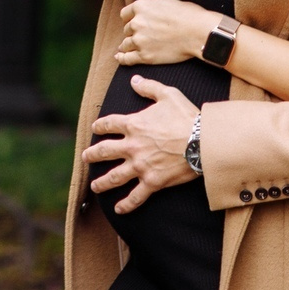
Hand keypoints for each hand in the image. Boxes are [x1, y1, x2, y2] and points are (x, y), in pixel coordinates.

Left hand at [82, 77, 200, 214]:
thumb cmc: (187, 117)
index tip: (95, 127)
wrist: (203, 142)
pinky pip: (136, 196)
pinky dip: (127, 204)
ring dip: (102, 182)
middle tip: (85, 157)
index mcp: (133, 125)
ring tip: (94, 186)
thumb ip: (149, 87)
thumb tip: (134, 80)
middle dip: (92, 155)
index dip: (100, 125)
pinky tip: (118, 210)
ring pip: (115, 176)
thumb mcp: (167, 94)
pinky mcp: (153, 182)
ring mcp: (140, 166)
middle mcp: (132, 146)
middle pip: (104, 151)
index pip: (109, 124)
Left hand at [115, 0, 219, 67]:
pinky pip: (127, 59)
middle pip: (127, 30)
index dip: (130, 20)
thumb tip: (151, 14)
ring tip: (126, 49)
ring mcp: (139, 40)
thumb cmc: (189, 16)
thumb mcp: (166, 3)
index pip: (125, 14)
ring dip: (127, 46)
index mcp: (141, 6)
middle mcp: (136, 23)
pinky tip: (119, 58)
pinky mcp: (145, 56)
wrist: (197, 32)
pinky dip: (122, 59)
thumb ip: (152, 9)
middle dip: (133, 33)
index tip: (133, 24)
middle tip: (141, 37)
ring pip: (125, 44)